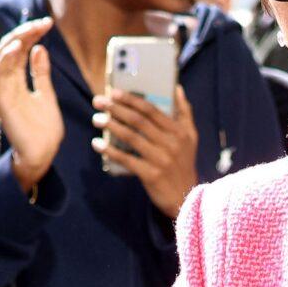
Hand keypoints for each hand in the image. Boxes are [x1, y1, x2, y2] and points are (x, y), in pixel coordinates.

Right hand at [0, 16, 64, 190]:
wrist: (42, 153)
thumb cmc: (43, 128)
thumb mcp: (46, 94)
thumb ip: (40, 72)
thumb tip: (40, 48)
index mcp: (17, 79)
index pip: (20, 48)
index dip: (32, 33)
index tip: (48, 23)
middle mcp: (7, 82)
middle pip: (9, 48)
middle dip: (24, 32)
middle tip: (42, 24)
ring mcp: (3, 90)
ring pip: (1, 57)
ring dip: (14, 41)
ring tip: (29, 31)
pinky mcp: (1, 100)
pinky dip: (5, 58)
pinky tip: (17, 47)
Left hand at [93, 76, 198, 217]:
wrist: (187, 198)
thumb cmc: (185, 164)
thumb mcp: (191, 137)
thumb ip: (184, 112)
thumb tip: (177, 88)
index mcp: (178, 132)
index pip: (151, 110)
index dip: (131, 100)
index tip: (114, 92)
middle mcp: (170, 144)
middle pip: (138, 121)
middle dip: (116, 109)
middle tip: (98, 101)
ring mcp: (160, 160)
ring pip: (131, 137)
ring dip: (111, 126)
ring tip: (96, 119)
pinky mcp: (151, 175)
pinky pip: (126, 160)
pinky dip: (110, 151)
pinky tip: (97, 144)